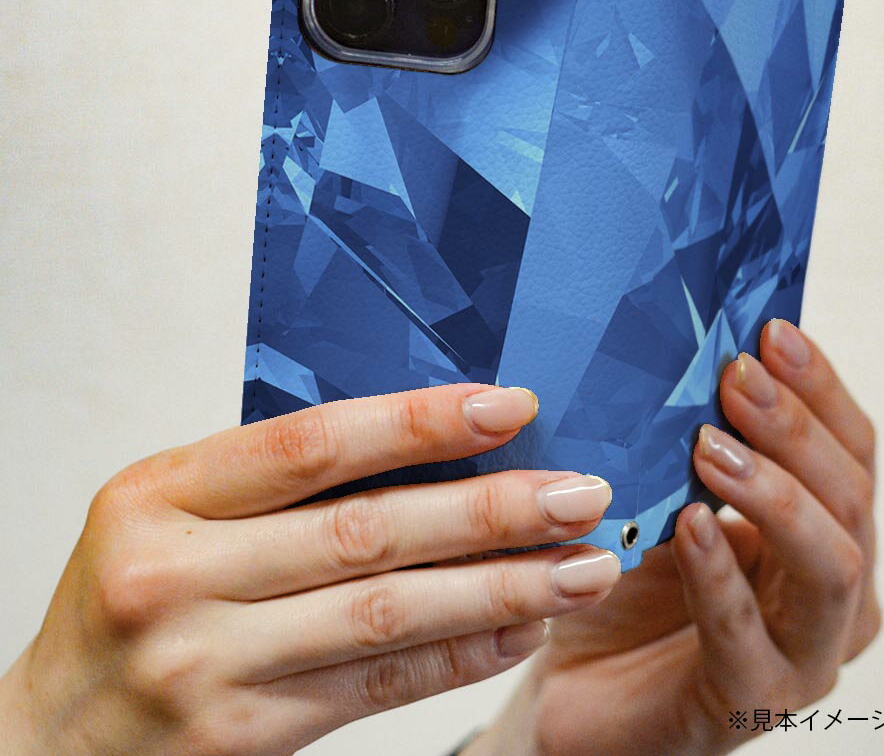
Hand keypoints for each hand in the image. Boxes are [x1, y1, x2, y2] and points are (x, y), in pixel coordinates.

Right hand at [0, 383, 620, 755]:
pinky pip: (375, 690)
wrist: (44, 739)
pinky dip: (461, 658)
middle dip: (492, 511)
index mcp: (161, 492)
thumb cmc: (130, 594)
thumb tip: (429, 440)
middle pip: (367, 532)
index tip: (512, 407)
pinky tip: (523, 631)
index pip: (312, 444)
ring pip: (386, 617)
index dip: (420, 424)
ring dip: (501, 589)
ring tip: (584, 567)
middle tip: (582, 493)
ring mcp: (208, 665)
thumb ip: (276, 479)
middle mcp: (179, 575)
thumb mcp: (172, 509)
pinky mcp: (243, 739)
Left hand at [465, 320, 880, 755]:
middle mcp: (836, 592)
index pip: (852, 447)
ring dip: (775, 493)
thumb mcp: (664, 493)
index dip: (820, 386)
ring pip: (832, 565)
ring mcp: (805, 654)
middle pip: (851, 496)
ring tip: (710, 444)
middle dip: (795, 427)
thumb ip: (691, 438)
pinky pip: (746, 636)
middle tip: (736, 373)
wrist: (578, 686)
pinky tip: (691, 527)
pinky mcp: (750, 702)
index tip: (772, 329)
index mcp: (828, 530)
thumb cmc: (629, 580)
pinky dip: (719, 576)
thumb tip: (686, 346)